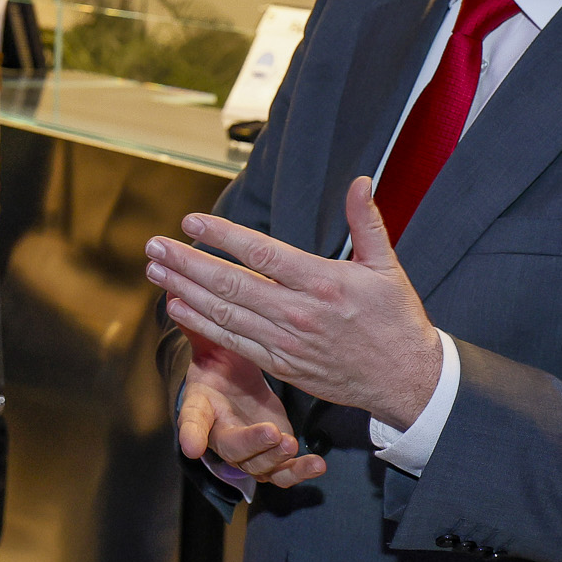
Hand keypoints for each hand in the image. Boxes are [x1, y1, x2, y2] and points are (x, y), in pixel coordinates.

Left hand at [147, 177, 442, 429]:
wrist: (407, 380)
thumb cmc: (396, 319)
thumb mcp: (387, 266)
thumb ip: (367, 222)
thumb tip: (359, 181)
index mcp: (322, 282)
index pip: (261, 254)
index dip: (222, 236)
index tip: (190, 221)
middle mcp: (299, 312)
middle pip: (231, 284)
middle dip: (187, 263)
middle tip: (154, 246)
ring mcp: (287, 342)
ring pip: (225, 314)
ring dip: (185, 291)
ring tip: (155, 271)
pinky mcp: (282, 366)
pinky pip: (233, 343)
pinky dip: (202, 326)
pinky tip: (177, 308)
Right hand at [177, 331, 325, 487]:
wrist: (230, 385)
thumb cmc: (218, 360)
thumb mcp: (210, 341)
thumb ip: (199, 324)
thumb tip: (176, 293)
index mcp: (202, 404)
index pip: (192, 418)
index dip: (190, 431)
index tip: (192, 445)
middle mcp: (221, 431)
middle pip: (231, 447)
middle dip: (251, 443)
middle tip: (272, 433)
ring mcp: (248, 448)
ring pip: (259, 465)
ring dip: (276, 458)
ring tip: (292, 444)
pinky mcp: (271, 455)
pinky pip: (282, 473)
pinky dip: (299, 471)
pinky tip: (317, 463)